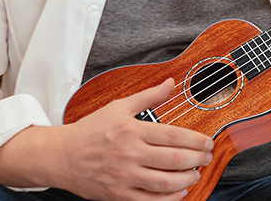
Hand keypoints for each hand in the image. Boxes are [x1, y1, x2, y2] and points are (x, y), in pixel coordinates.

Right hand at [56, 78, 213, 200]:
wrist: (61, 156)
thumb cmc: (91, 130)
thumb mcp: (119, 107)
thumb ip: (148, 96)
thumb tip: (170, 82)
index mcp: (132, 130)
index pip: (173, 136)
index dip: (196, 140)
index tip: (208, 142)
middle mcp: (129, 154)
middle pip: (174, 159)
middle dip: (197, 159)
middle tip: (207, 158)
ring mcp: (124, 176)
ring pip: (165, 182)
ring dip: (187, 179)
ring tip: (196, 174)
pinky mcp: (118, 194)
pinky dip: (170, 198)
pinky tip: (180, 191)